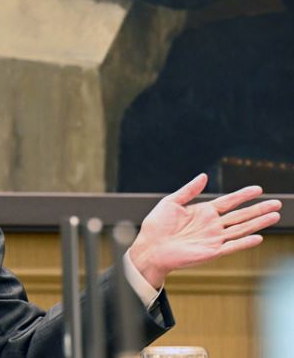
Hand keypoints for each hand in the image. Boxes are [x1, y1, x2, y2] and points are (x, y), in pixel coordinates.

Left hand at [129, 173, 280, 288]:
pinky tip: (258, 237)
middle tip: (277, 203)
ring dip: (258, 223)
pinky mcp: (211, 252)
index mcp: (203, 212)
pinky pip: (231, 246)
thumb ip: (189, 190)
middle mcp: (211, 225)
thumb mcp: (171, 202)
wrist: (150, 247)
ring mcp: (213, 238)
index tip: (258, 189)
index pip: (228, 202)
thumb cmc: (156, 226)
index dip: (243, 195)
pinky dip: (244, 242)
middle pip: (240, 215)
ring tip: (275, 215)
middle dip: (258, 209)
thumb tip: (204, 176)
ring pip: (240, 229)